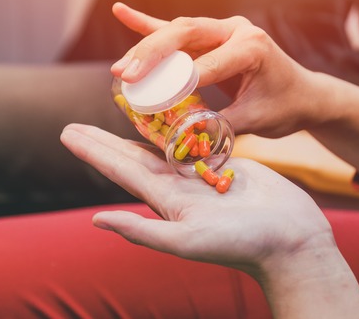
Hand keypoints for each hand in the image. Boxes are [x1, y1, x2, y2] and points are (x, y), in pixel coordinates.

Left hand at [61, 123, 358, 317]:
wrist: (292, 243)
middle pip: (133, 156)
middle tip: (75, 123)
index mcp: (166, 203)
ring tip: (119, 115)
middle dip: (104, 141)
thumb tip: (96, 220)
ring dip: (139, 130)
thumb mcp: (188, 240)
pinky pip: (197, 140)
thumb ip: (143, 231)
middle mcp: (179, 189)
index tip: (66, 132)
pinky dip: (181, 126)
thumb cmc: (243, 245)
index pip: (121, 170)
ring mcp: (202, 177)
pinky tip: (171, 114)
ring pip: (163, 146)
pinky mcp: (226, 167)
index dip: (93, 151)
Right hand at [110, 2, 322, 137]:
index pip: (211, 62)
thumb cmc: (285, 106)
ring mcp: (221, 30)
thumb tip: (182, 138)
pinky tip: (121, 11)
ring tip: (121, 68)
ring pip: (176, 33)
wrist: (304, 93)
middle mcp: (236, 30)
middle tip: (127, 75)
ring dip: (146, 49)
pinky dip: (146, 23)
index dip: (182, 80)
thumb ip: (220, 126)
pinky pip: (174, 30)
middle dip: (153, 54)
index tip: (156, 100)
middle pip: (186, 33)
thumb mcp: (257, 120)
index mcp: (253, 46)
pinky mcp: (209, 37)